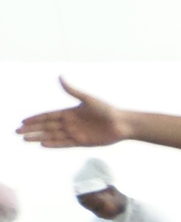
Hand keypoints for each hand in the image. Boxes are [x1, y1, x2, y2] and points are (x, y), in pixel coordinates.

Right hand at [16, 78, 131, 147]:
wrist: (122, 124)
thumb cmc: (107, 110)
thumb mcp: (88, 99)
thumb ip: (72, 90)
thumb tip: (60, 76)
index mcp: (69, 112)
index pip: (48, 116)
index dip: (35, 119)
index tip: (23, 121)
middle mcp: (70, 123)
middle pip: (46, 127)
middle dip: (32, 129)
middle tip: (17, 132)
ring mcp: (75, 133)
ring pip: (53, 136)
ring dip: (39, 137)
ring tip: (25, 139)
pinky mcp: (82, 142)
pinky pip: (64, 143)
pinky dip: (54, 144)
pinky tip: (42, 144)